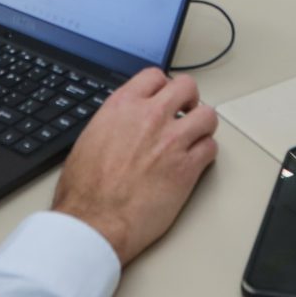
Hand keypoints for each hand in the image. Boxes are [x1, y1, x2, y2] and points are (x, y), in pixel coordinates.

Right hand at [51, 68, 219, 264]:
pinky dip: (206, 153)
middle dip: (189, 99)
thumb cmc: (84, 190)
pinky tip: (196, 161)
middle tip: (186, 112)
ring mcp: (172, 141)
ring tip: (195, 137)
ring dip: (202, 126)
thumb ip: (113, 123)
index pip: (154, 75)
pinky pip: (211, 148)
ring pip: (208, 116)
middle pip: (187, 87)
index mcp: (123, 106)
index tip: (164, 97)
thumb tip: (122, 125)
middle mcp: (150, 117)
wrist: (94, 221)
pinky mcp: (187, 168)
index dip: (163, 86)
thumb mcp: (89, 139)